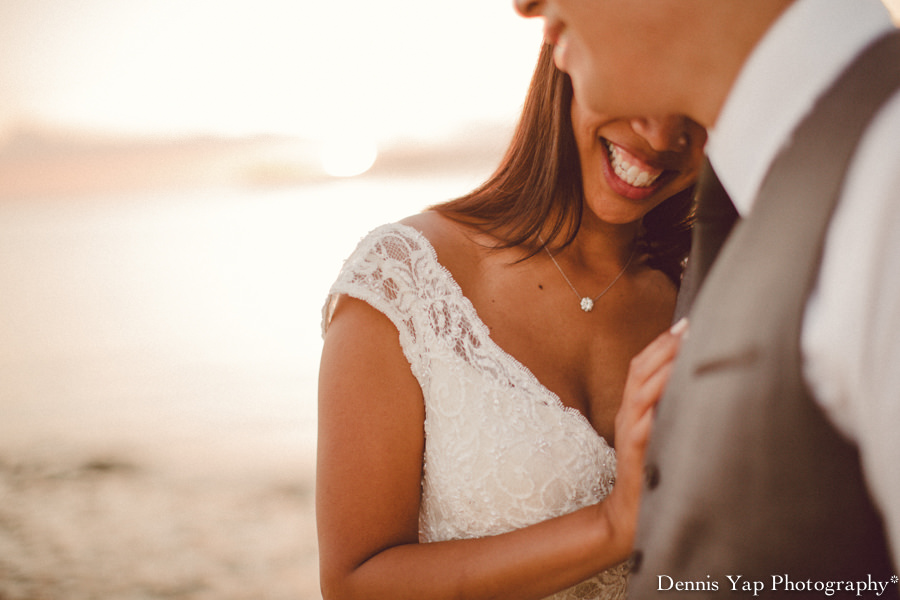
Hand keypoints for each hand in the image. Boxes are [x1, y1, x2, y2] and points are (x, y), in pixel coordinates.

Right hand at [600, 318, 687, 558]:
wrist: (629, 513)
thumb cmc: (650, 473)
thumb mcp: (657, 435)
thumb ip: (668, 411)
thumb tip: (698, 387)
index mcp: (631, 408)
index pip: (641, 366)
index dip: (661, 343)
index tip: (686, 324)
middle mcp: (627, 414)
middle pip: (639, 369)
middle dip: (664, 345)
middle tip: (691, 327)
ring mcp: (629, 430)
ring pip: (641, 389)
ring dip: (664, 366)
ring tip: (688, 349)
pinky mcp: (636, 449)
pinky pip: (646, 420)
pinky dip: (661, 401)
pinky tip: (680, 389)